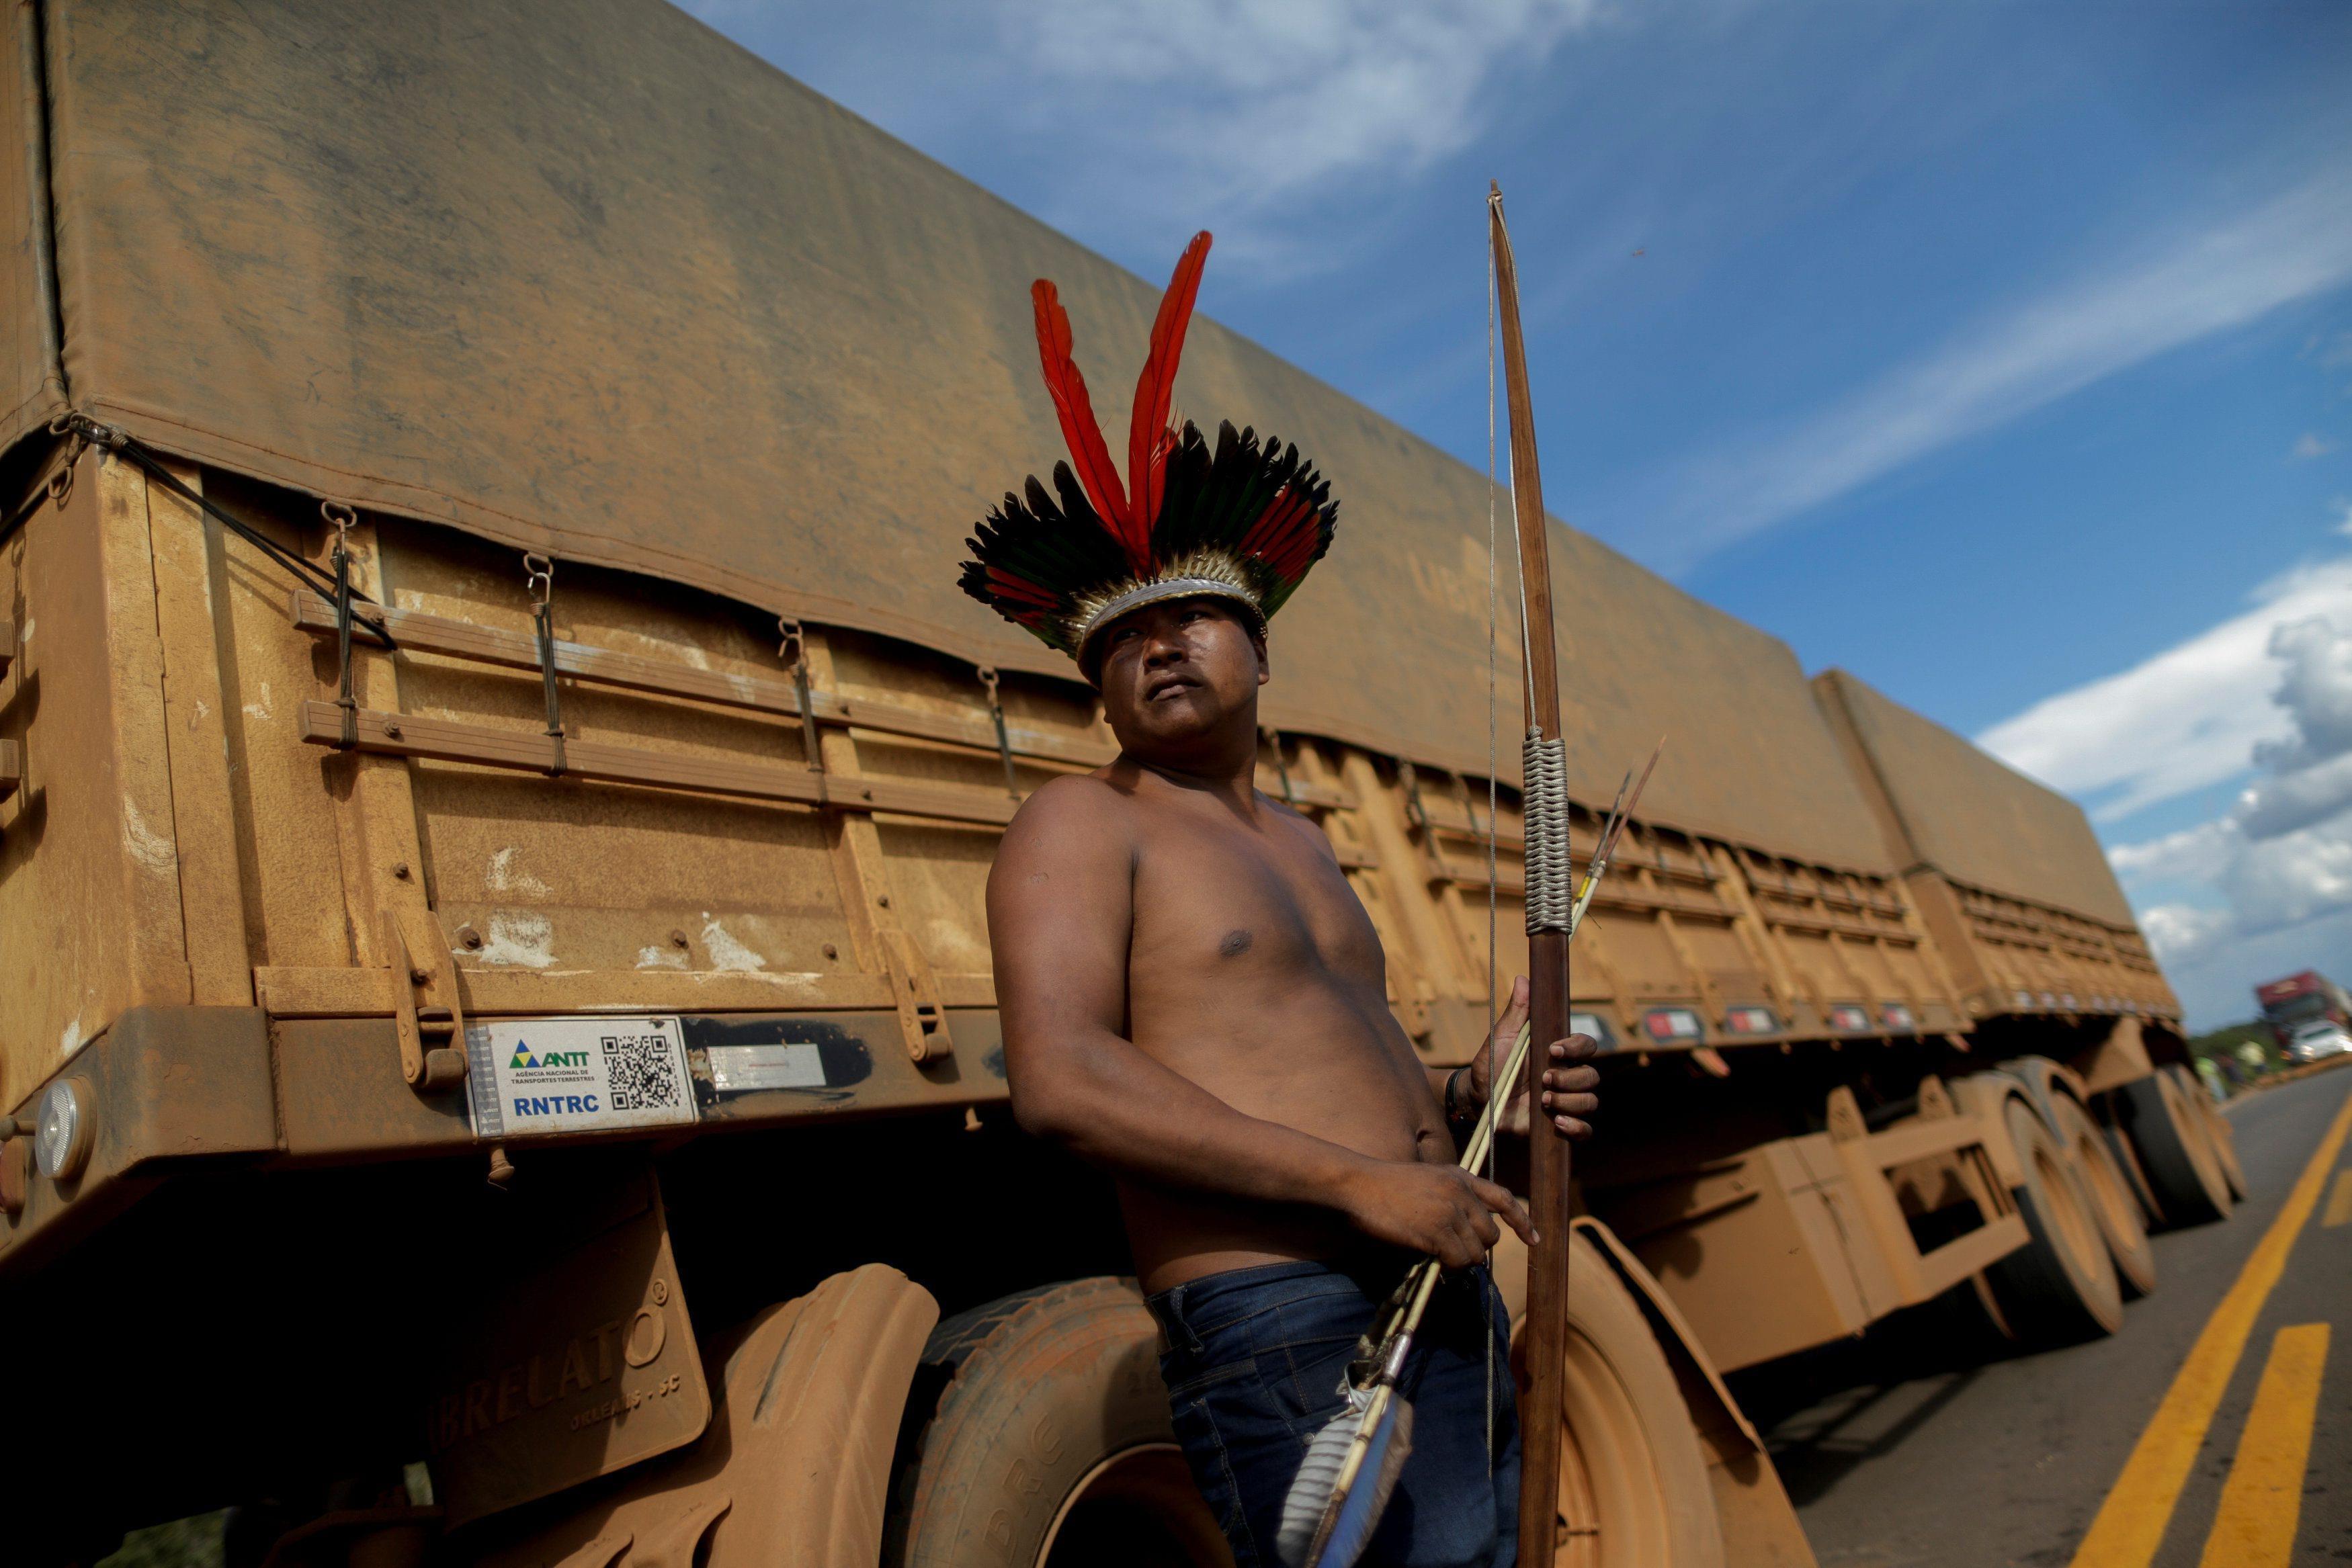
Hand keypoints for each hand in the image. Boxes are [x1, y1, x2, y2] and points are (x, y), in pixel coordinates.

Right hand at [1339, 1156, 1535, 1268]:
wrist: (1357, 1185)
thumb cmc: (1383, 1185)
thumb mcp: (1426, 1180)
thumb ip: (1450, 1198)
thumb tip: (1464, 1233)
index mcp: (1460, 1176)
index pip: (1503, 1199)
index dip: (1522, 1221)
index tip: (1534, 1240)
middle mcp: (1461, 1192)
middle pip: (1491, 1234)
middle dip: (1477, 1248)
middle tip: (1454, 1254)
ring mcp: (1451, 1211)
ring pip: (1476, 1252)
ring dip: (1461, 1261)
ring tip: (1439, 1257)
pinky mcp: (1437, 1230)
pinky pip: (1459, 1260)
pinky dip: (1450, 1267)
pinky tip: (1434, 1261)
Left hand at [1468, 975, 1601, 1138]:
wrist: (1478, 1099)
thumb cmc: (1492, 1065)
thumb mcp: (1503, 1037)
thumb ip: (1517, 1012)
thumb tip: (1524, 979)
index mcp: (1559, 1054)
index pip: (1587, 1045)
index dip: (1576, 1047)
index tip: (1553, 1049)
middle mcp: (1568, 1077)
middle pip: (1592, 1075)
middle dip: (1570, 1078)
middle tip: (1543, 1079)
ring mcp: (1566, 1102)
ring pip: (1591, 1101)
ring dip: (1569, 1101)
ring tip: (1543, 1101)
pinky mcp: (1560, 1126)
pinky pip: (1586, 1131)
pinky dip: (1577, 1128)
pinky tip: (1557, 1122)